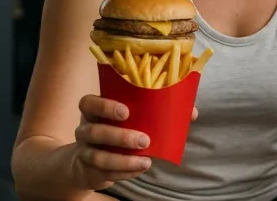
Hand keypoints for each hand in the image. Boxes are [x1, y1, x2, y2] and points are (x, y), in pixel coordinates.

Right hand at [71, 94, 198, 190]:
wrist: (90, 161)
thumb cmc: (119, 130)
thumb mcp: (132, 118)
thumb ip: (157, 111)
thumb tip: (191, 112)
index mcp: (94, 111)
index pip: (88, 103)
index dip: (104, 106)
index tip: (126, 112)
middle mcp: (85, 129)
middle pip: (94, 131)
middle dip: (120, 136)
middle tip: (145, 140)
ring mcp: (85, 151)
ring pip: (98, 156)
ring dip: (123, 160)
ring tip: (146, 161)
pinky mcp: (90, 170)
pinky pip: (105, 173)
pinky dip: (125, 172)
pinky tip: (140, 169)